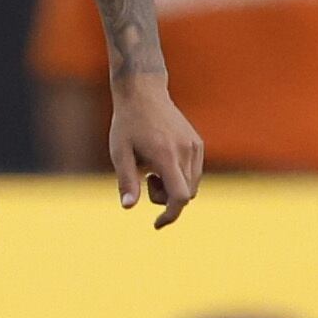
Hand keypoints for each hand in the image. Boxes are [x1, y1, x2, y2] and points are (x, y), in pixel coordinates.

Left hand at [108, 82, 203, 229]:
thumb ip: (126, 180)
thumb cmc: (127, 123)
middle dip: (165, 198)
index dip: (170, 214)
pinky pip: (194, 172)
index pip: (179, 196)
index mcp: (166, 155)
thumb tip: (128, 207)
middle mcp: (186, 151)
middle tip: (146, 178)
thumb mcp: (119, 152)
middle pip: (185, 194)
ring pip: (192, 185)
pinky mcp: (197, 143)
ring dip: (173, 187)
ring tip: (151, 168)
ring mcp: (195, 147)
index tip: (157, 224)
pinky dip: (180, 176)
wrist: (143, 93)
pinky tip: (161, 161)